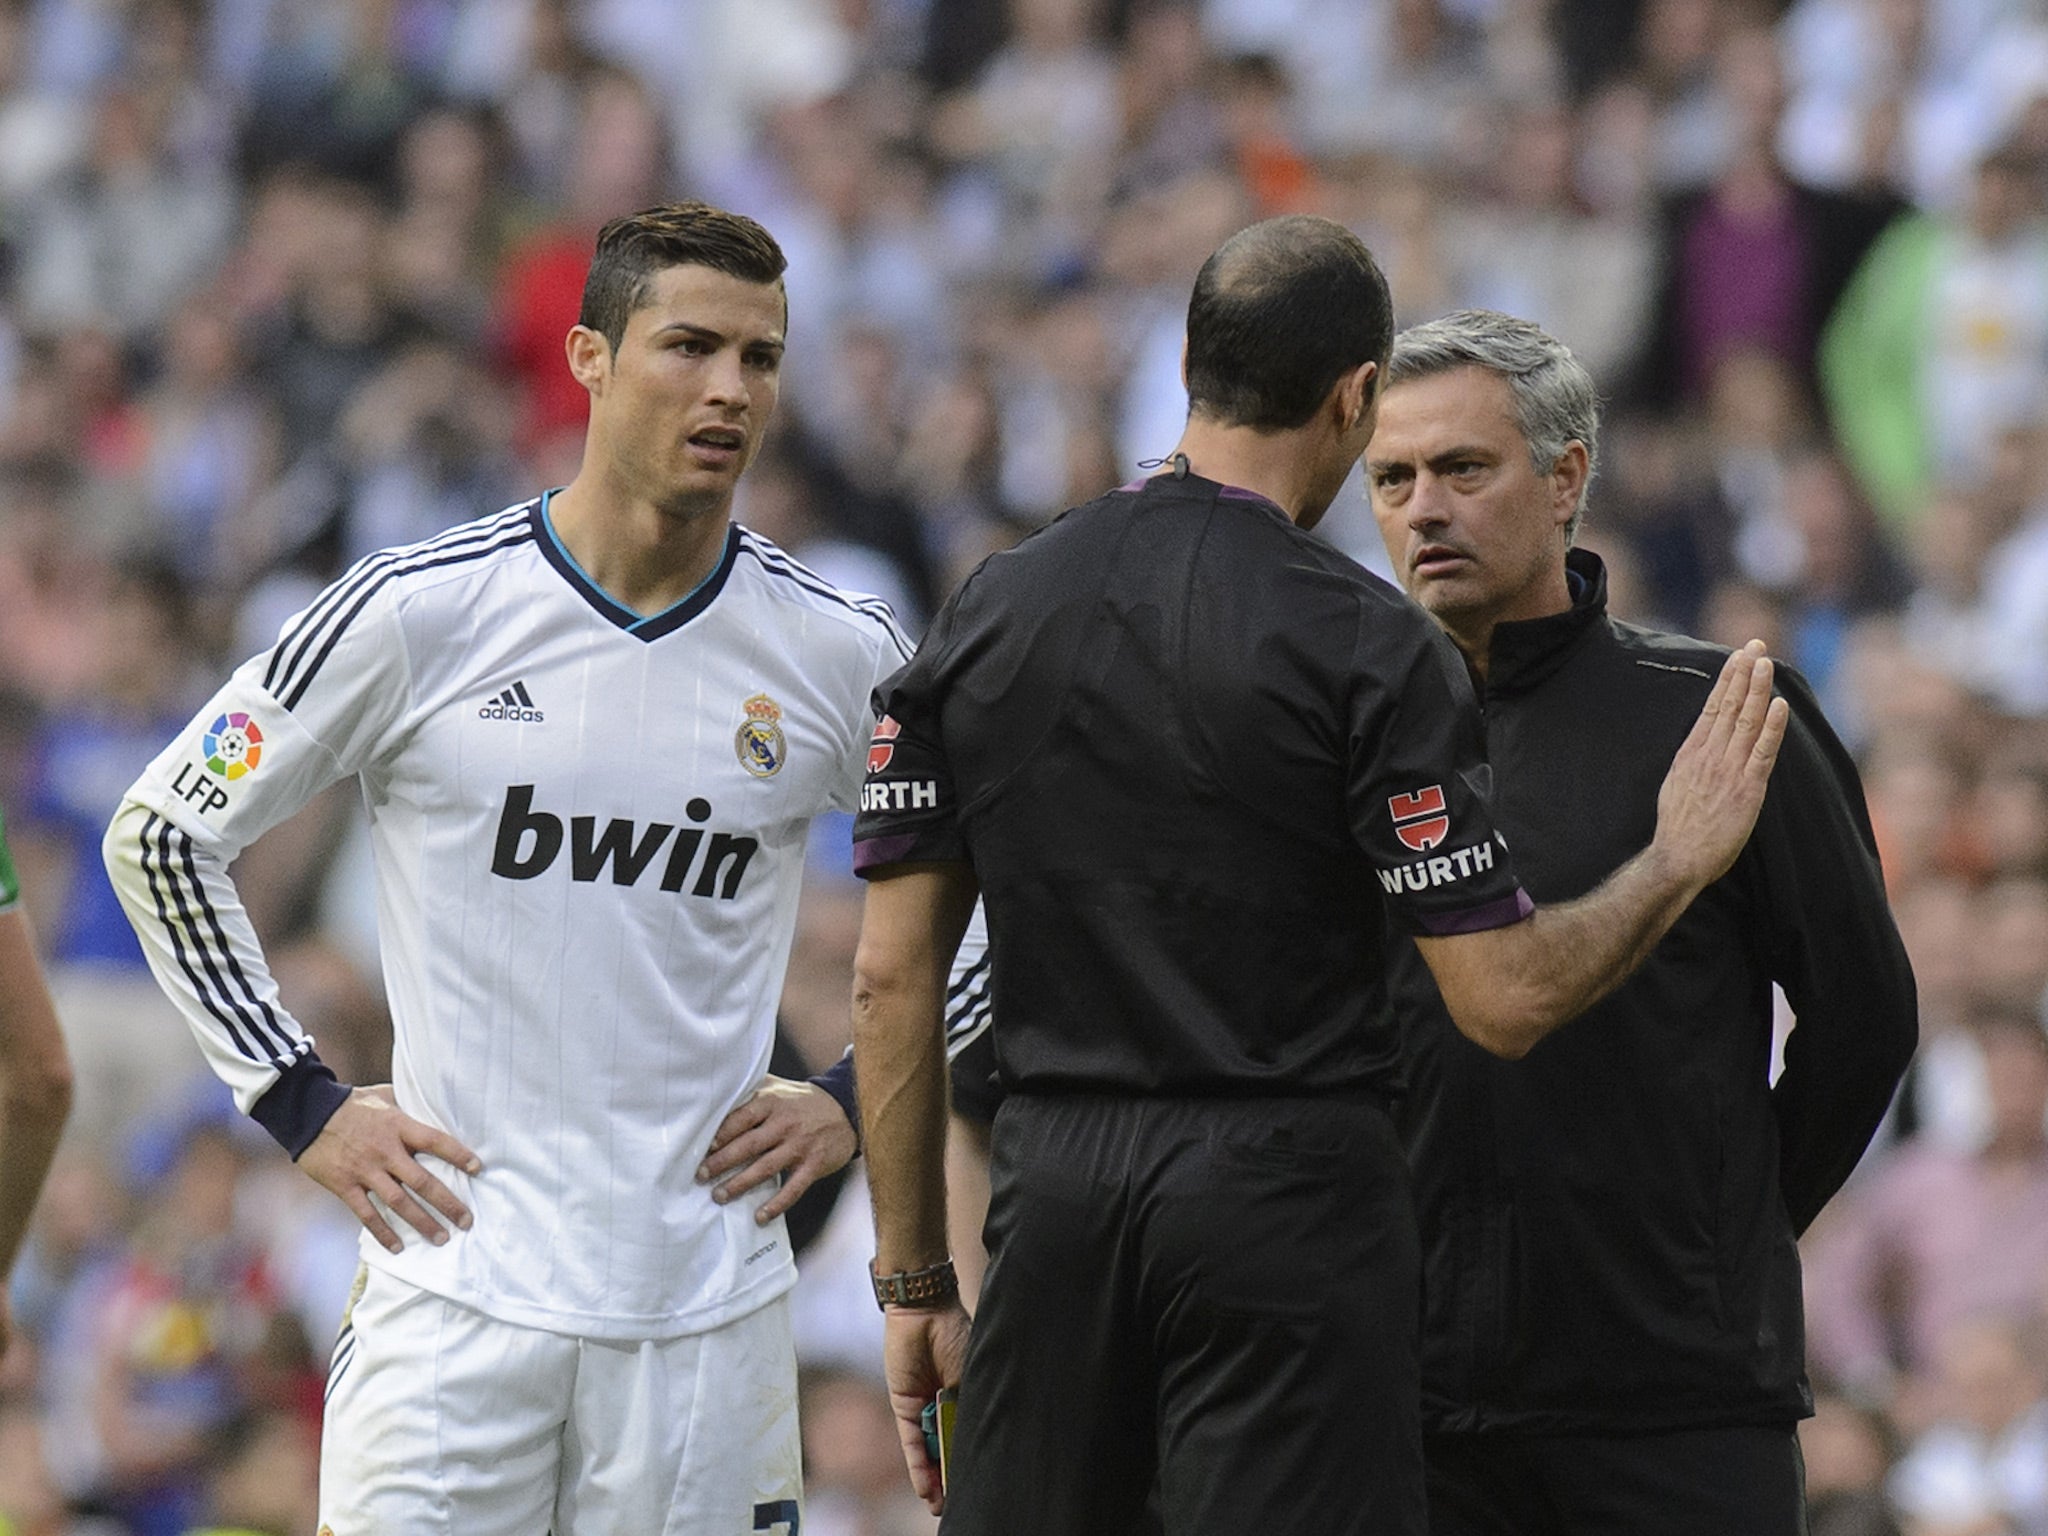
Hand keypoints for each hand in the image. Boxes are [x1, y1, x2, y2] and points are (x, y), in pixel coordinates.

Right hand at [298, 1086, 480, 1254]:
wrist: (307, 1111)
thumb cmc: (351, 1102)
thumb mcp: (383, 1096)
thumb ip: (407, 1105)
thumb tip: (432, 1102)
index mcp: (398, 1126)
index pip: (435, 1141)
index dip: (457, 1154)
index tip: (477, 1168)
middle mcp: (385, 1150)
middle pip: (422, 1180)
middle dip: (447, 1203)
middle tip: (466, 1221)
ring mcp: (364, 1170)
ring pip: (399, 1202)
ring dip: (421, 1222)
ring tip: (441, 1238)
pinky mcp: (344, 1185)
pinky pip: (367, 1214)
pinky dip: (383, 1232)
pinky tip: (398, 1247)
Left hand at [698, 1077, 856, 1222]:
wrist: (847, 1110)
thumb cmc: (802, 1101)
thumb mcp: (777, 1088)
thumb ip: (750, 1092)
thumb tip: (715, 1100)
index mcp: (771, 1102)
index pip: (741, 1118)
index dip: (721, 1134)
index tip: (702, 1148)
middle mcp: (785, 1123)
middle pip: (748, 1145)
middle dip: (722, 1162)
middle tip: (701, 1176)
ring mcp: (800, 1145)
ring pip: (765, 1168)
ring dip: (740, 1184)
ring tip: (720, 1196)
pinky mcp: (814, 1165)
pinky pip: (793, 1188)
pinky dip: (776, 1204)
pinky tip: (760, 1216)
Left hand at [883, 1302, 970, 1514]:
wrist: (924, 1310)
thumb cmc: (954, 1333)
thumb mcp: (969, 1375)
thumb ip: (967, 1406)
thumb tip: (976, 1439)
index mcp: (965, 1393)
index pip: (970, 1431)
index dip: (974, 1456)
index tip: (985, 1479)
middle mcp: (945, 1404)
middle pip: (950, 1447)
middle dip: (954, 1475)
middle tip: (962, 1501)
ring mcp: (924, 1407)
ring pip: (931, 1451)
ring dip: (936, 1478)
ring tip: (943, 1505)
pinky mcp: (904, 1407)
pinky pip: (912, 1443)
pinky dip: (918, 1466)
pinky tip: (926, 1488)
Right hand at [1652, 640, 1789, 892]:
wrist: (1678, 858)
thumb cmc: (1677, 829)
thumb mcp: (1676, 785)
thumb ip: (1692, 763)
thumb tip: (1701, 746)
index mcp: (1691, 753)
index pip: (1713, 706)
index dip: (1728, 679)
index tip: (1738, 656)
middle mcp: (1709, 755)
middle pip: (1730, 705)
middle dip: (1744, 673)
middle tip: (1755, 645)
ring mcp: (1728, 770)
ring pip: (1746, 721)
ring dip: (1757, 690)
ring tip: (1766, 662)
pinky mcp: (1746, 789)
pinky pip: (1762, 752)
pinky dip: (1772, 728)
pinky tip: (1780, 706)